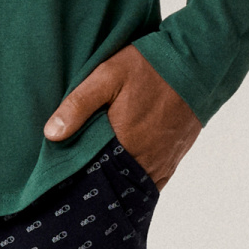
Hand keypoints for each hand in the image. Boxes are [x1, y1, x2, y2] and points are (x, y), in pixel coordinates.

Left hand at [44, 44, 199, 188]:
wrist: (197, 63)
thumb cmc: (149, 67)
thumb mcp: (106, 76)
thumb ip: (78, 105)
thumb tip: (51, 134)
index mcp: (124, 143)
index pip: (92, 174)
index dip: (75, 178)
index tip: (60, 179)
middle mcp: (145, 159)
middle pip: (112, 183)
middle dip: (94, 183)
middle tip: (74, 183)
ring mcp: (162, 161)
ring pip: (132, 185)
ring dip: (116, 183)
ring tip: (96, 181)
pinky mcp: (174, 158)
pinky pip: (153, 182)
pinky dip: (137, 184)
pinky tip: (123, 181)